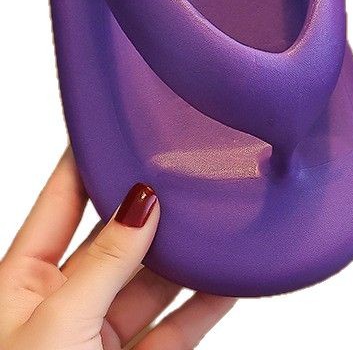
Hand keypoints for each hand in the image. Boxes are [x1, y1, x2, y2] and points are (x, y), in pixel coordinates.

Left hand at [0, 149, 233, 348]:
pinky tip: (230, 275)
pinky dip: (209, 300)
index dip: (87, 163)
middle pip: (117, 239)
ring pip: (154, 280)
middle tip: (190, 168)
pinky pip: (180, 324)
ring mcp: (102, 335)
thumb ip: (107, 261)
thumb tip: (144, 201)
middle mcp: (64, 304)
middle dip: (153, 208)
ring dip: (188, 253)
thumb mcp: (58, 323)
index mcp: (21, 285)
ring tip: (221, 215)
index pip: (60, 204)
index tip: (121, 124)